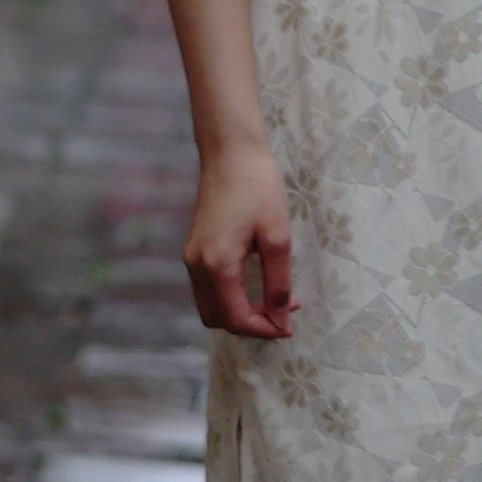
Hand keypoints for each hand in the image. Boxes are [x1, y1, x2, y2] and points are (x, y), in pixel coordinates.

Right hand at [185, 139, 294, 340]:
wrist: (231, 152)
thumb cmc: (259, 188)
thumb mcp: (277, 235)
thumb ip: (278, 282)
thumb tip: (280, 318)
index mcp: (217, 266)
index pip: (235, 319)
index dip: (263, 329)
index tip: (289, 326)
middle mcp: (197, 268)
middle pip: (218, 319)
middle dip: (250, 324)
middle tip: (283, 314)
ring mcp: (191, 258)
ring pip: (211, 306)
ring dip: (240, 312)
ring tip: (274, 301)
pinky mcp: (194, 249)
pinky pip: (208, 289)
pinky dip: (230, 297)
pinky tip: (256, 284)